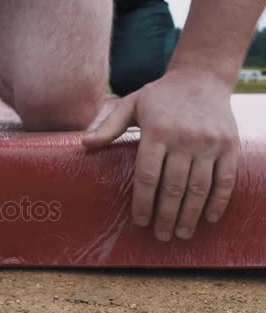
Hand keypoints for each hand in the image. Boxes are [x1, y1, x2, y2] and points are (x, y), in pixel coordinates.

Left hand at [83, 70, 239, 240]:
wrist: (201, 76)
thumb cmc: (159, 96)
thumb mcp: (130, 105)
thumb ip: (108, 127)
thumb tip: (83, 144)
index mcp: (157, 131)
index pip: (147, 176)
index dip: (143, 203)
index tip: (139, 221)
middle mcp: (183, 139)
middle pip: (173, 187)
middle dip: (165, 216)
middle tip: (160, 236)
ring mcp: (209, 143)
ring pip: (199, 188)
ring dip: (190, 215)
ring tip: (181, 233)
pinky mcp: (228, 145)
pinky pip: (225, 179)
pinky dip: (218, 201)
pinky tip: (208, 217)